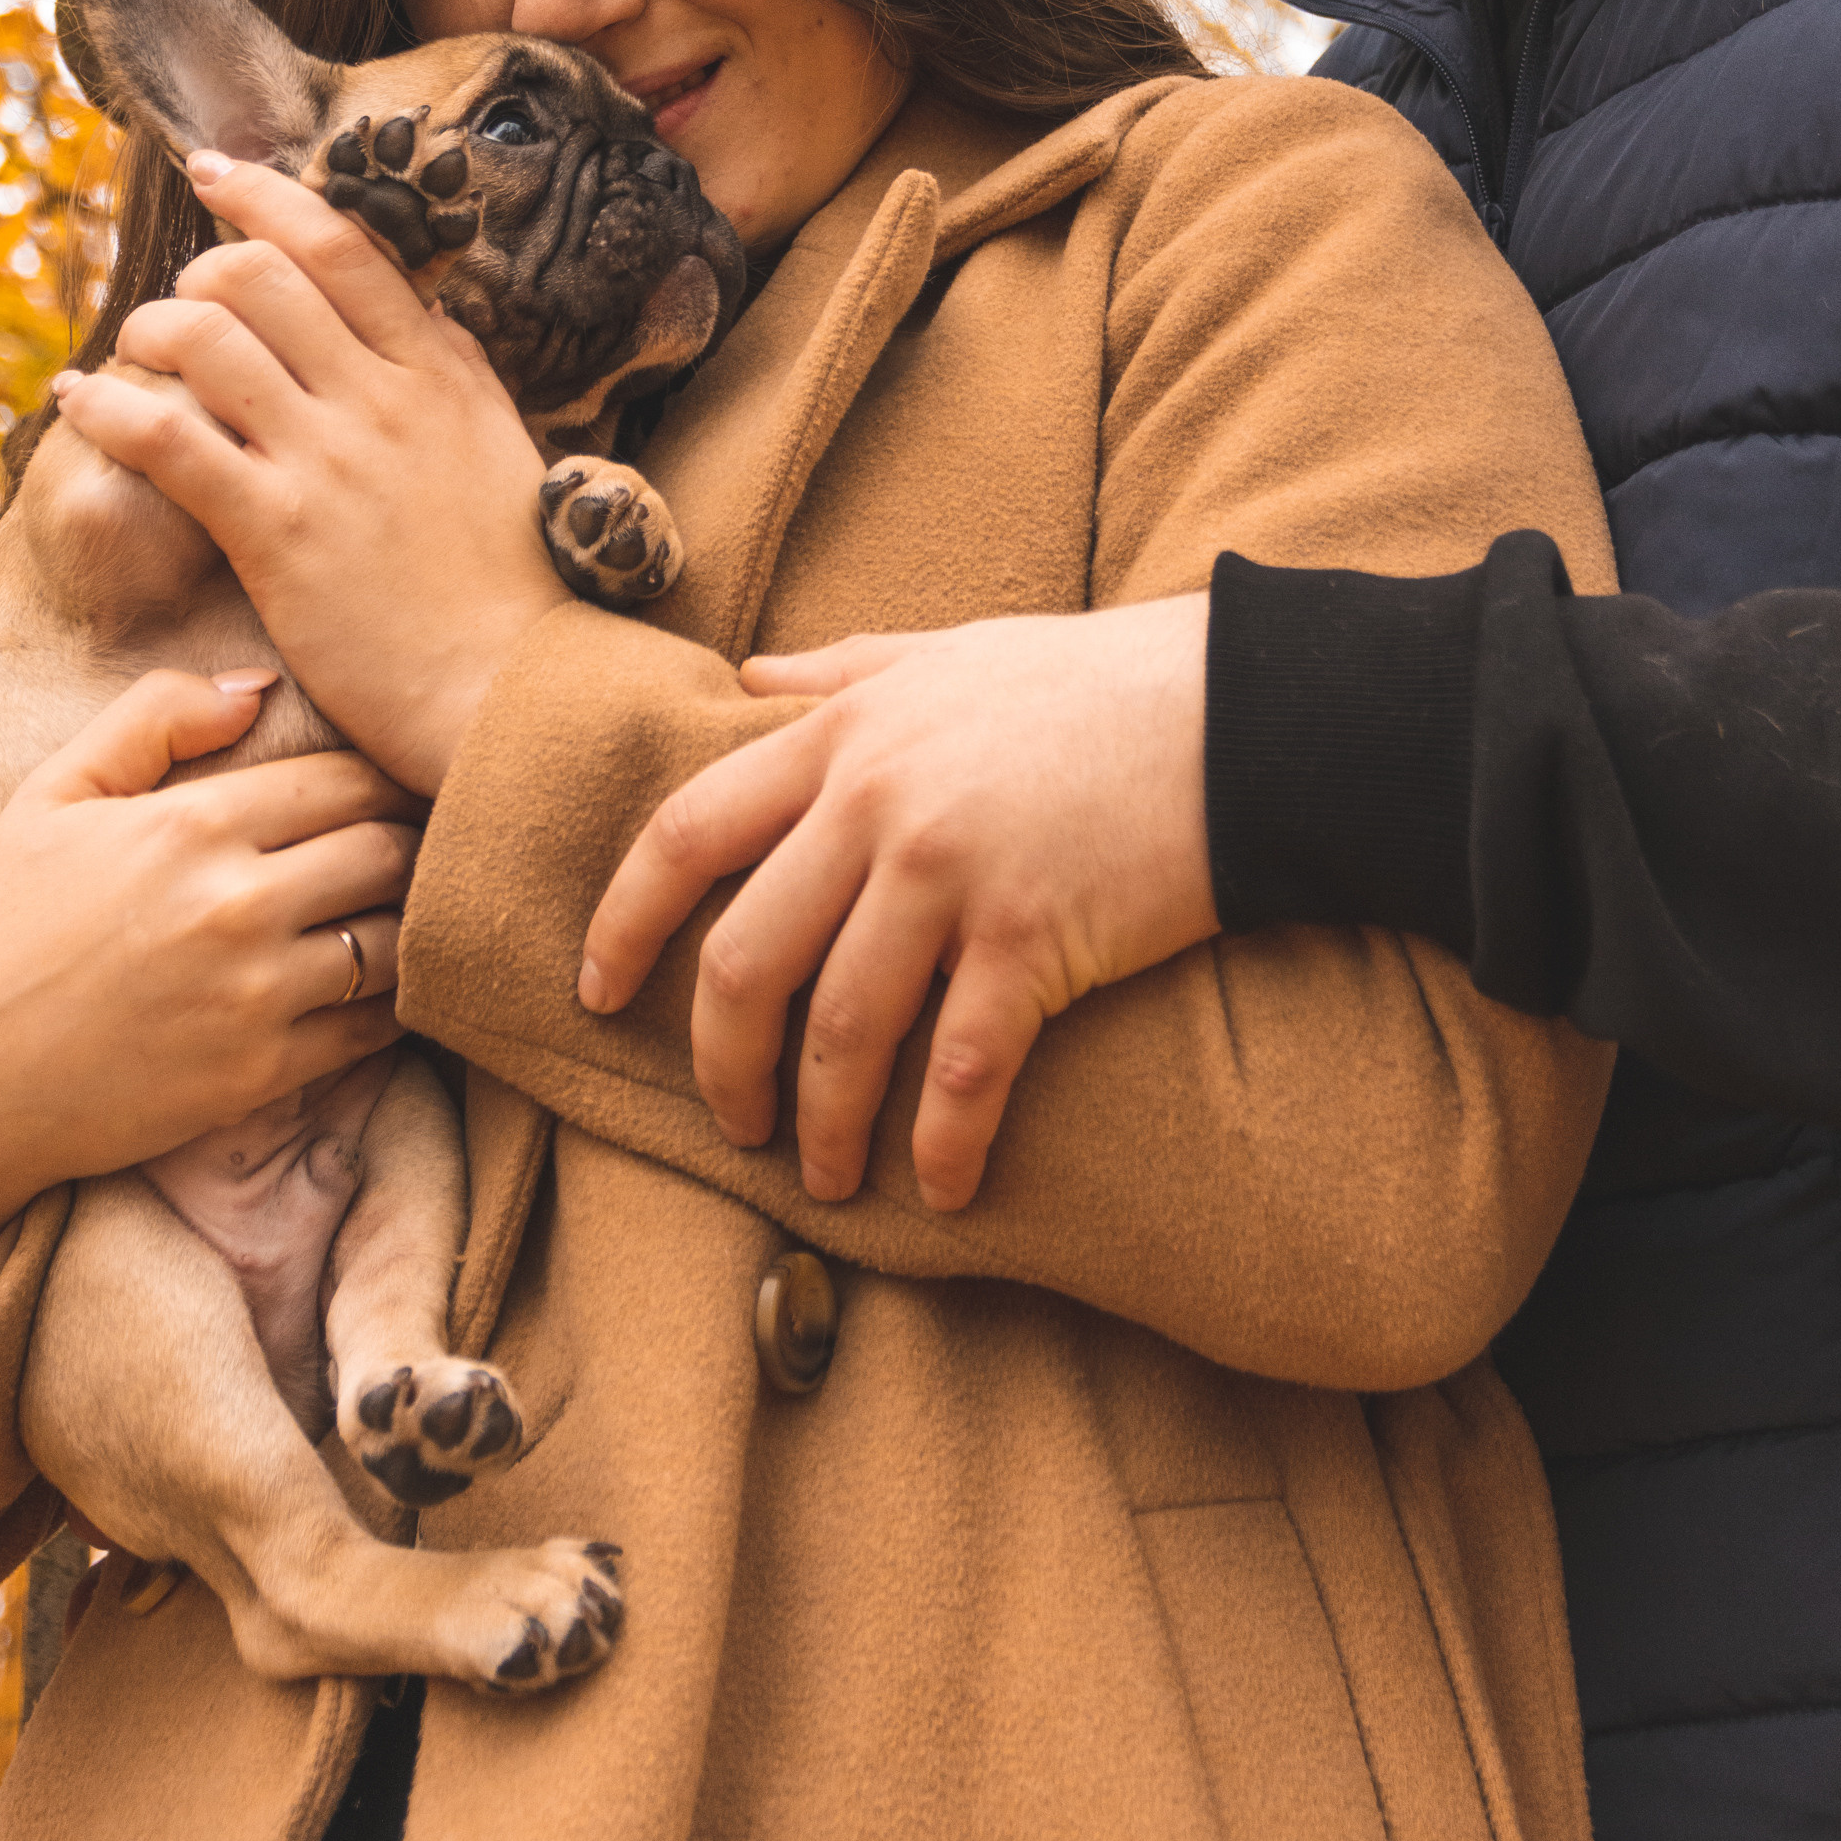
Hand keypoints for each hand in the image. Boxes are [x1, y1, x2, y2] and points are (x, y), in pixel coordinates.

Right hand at [0, 669, 415, 1325]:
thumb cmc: (2, 927)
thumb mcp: (53, 794)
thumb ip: (155, 716)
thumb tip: (259, 687)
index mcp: (195, 825)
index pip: (350, 781)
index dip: (386, 778)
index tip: (396, 786)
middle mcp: (237, 905)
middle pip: (393, 852)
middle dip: (415, 841)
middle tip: (426, 843)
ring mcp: (254, 995)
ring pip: (397, 940)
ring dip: (414, 922)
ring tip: (413, 910)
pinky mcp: (260, 1074)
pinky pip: (373, 1028)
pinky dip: (393, 1002)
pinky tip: (382, 985)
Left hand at [52, 151, 568, 793]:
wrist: (520, 691)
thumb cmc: (517, 589)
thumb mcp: (505, 451)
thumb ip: (453, 377)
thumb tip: (413, 312)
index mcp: (442, 370)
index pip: (341, 245)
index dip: (266, 197)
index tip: (219, 174)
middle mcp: (383, 397)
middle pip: (259, 274)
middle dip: (198, 271)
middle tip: (180, 301)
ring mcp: (328, 459)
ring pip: (205, 338)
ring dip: (148, 330)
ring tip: (131, 352)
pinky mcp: (276, 530)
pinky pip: (169, 437)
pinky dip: (110, 407)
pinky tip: (81, 404)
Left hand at [579, 596, 1215, 1211]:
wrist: (1245, 716)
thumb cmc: (1095, 684)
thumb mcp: (951, 651)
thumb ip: (842, 668)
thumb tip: (747, 680)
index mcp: (844, 735)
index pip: (686, 833)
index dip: (624, 920)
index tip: (596, 990)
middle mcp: (878, 803)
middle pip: (743, 958)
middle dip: (720, 1061)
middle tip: (732, 1119)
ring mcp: (953, 872)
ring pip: (840, 1027)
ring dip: (820, 1122)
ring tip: (823, 1175)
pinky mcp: (1035, 937)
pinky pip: (960, 1069)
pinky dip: (941, 1145)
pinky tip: (940, 1189)